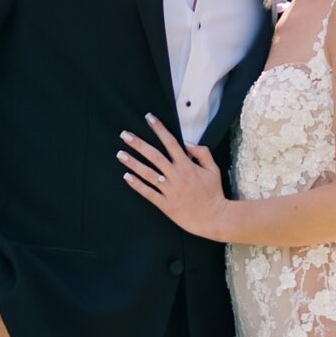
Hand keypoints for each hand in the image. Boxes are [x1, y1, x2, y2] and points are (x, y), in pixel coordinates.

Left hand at [120, 114, 229, 239]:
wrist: (215, 218)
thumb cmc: (214, 194)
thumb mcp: (214, 170)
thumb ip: (202, 153)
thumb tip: (188, 143)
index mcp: (187, 166)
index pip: (171, 142)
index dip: (159, 129)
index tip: (149, 118)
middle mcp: (176, 176)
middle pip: (154, 156)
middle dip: (138, 144)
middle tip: (124, 135)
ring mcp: (170, 191)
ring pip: (148, 173)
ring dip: (133, 163)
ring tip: (120, 154)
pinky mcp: (166, 205)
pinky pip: (149, 193)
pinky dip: (137, 185)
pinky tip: (127, 177)